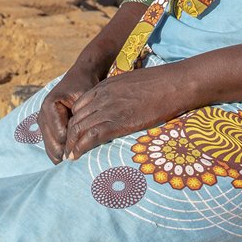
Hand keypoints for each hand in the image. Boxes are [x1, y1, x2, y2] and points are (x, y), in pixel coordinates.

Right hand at [39, 64, 100, 163]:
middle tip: (85, 160)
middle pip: (53, 145)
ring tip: (81, 160)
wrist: (79, 77)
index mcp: (49, 107)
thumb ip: (81, 117)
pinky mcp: (46, 129)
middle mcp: (42, 116)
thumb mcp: (85, 97)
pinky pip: (52, 147)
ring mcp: (42, 123)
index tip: (88, 150)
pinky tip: (74, 157)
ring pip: (51, 149)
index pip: (61, 135)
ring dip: (64, 156)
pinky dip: (62, 154)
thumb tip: (82, 141)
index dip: (75, 144)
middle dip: (68, 154)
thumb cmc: (85, 86)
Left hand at [60, 65, 191, 160]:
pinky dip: (80, 148)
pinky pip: (91, 136)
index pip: (78, 107)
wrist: (175, 83)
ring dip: (71, 145)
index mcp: (105, 87)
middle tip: (66, 151)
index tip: (72, 136)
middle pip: (75, 119)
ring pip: (79, 128)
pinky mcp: (119, 122)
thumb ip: (119, 94)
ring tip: (68, 158)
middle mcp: (102, 97)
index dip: (73, 123)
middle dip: (68, 136)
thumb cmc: (160, 84)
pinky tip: (76, 157)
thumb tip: (121, 107)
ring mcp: (110, 109)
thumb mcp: (132, 83)